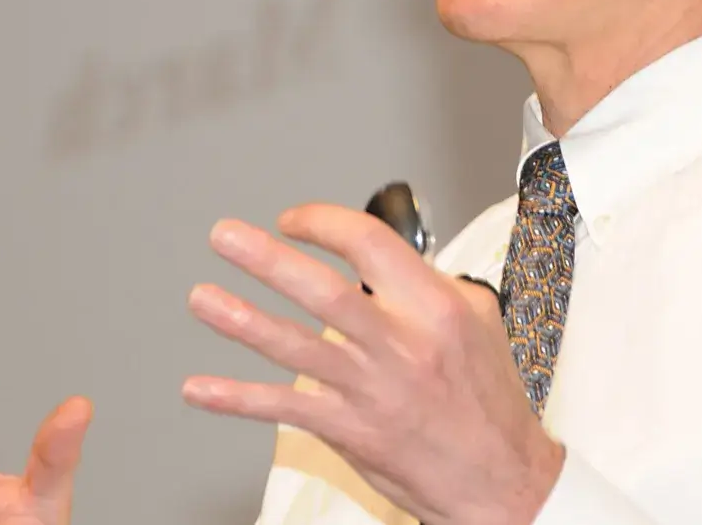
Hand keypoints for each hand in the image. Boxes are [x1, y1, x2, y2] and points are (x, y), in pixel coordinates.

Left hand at [182, 205, 564, 524]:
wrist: (500, 479)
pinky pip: (284, 408)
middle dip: (267, 260)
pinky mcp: (350, 430)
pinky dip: (237, 399)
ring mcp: (370, 390)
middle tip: (226, 236)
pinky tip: (200, 388)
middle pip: (323, 292)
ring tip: (202, 297)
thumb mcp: (478, 319)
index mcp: (433, 308)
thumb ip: (428, 282)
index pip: (369, 245)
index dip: (323, 223)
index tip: (294, 221)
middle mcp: (399, 345)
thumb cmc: (488, 401)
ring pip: (295, 348)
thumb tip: (380, 261)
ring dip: (242, 320)